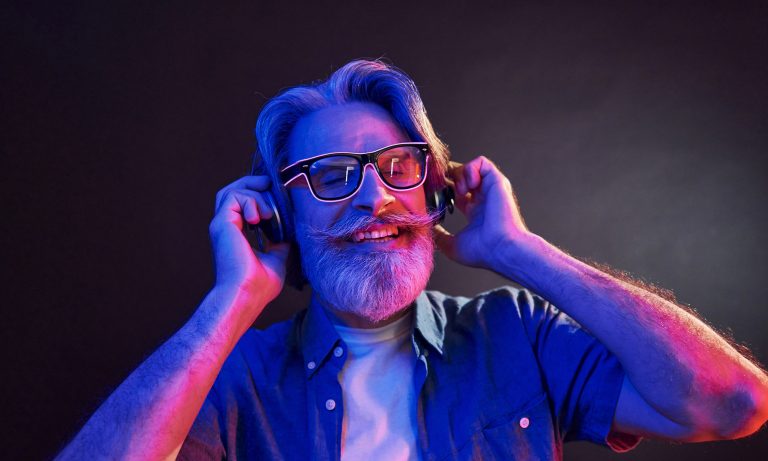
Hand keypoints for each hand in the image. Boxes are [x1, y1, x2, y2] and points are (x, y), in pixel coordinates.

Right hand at [209, 175, 289, 304]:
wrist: (246, 294)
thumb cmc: (259, 285)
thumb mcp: (276, 258)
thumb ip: (279, 243)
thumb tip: (288, 234)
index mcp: (236, 235)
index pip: (241, 205)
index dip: (258, 196)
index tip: (275, 196)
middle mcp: (226, 228)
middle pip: (232, 192)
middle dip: (253, 184)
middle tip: (270, 186)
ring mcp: (222, 225)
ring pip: (232, 191)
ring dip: (254, 195)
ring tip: (268, 213)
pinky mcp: (221, 224)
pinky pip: (233, 197)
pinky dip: (250, 201)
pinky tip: (260, 217)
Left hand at [434, 156, 532, 270]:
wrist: (501, 248)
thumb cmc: (482, 251)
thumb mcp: (452, 246)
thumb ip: (438, 236)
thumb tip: (425, 229)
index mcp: (474, 212)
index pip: (456, 193)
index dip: (442, 189)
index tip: (431, 192)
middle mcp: (482, 198)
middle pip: (461, 178)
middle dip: (447, 176)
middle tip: (437, 182)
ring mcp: (490, 189)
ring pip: (470, 168)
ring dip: (459, 174)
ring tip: (460, 190)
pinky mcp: (497, 181)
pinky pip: (482, 162)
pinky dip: (471, 169)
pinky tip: (469, 186)